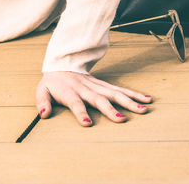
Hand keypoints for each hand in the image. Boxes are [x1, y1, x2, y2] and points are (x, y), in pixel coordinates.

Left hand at [34, 71, 150, 125]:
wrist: (62, 64)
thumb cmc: (53, 82)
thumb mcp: (42, 90)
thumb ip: (43, 102)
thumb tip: (44, 114)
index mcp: (70, 91)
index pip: (75, 102)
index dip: (80, 113)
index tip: (87, 123)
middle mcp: (85, 88)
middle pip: (99, 98)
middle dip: (110, 109)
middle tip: (122, 120)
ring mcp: (97, 85)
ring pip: (114, 93)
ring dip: (128, 101)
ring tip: (142, 110)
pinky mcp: (104, 85)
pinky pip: (120, 90)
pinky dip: (133, 94)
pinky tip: (146, 99)